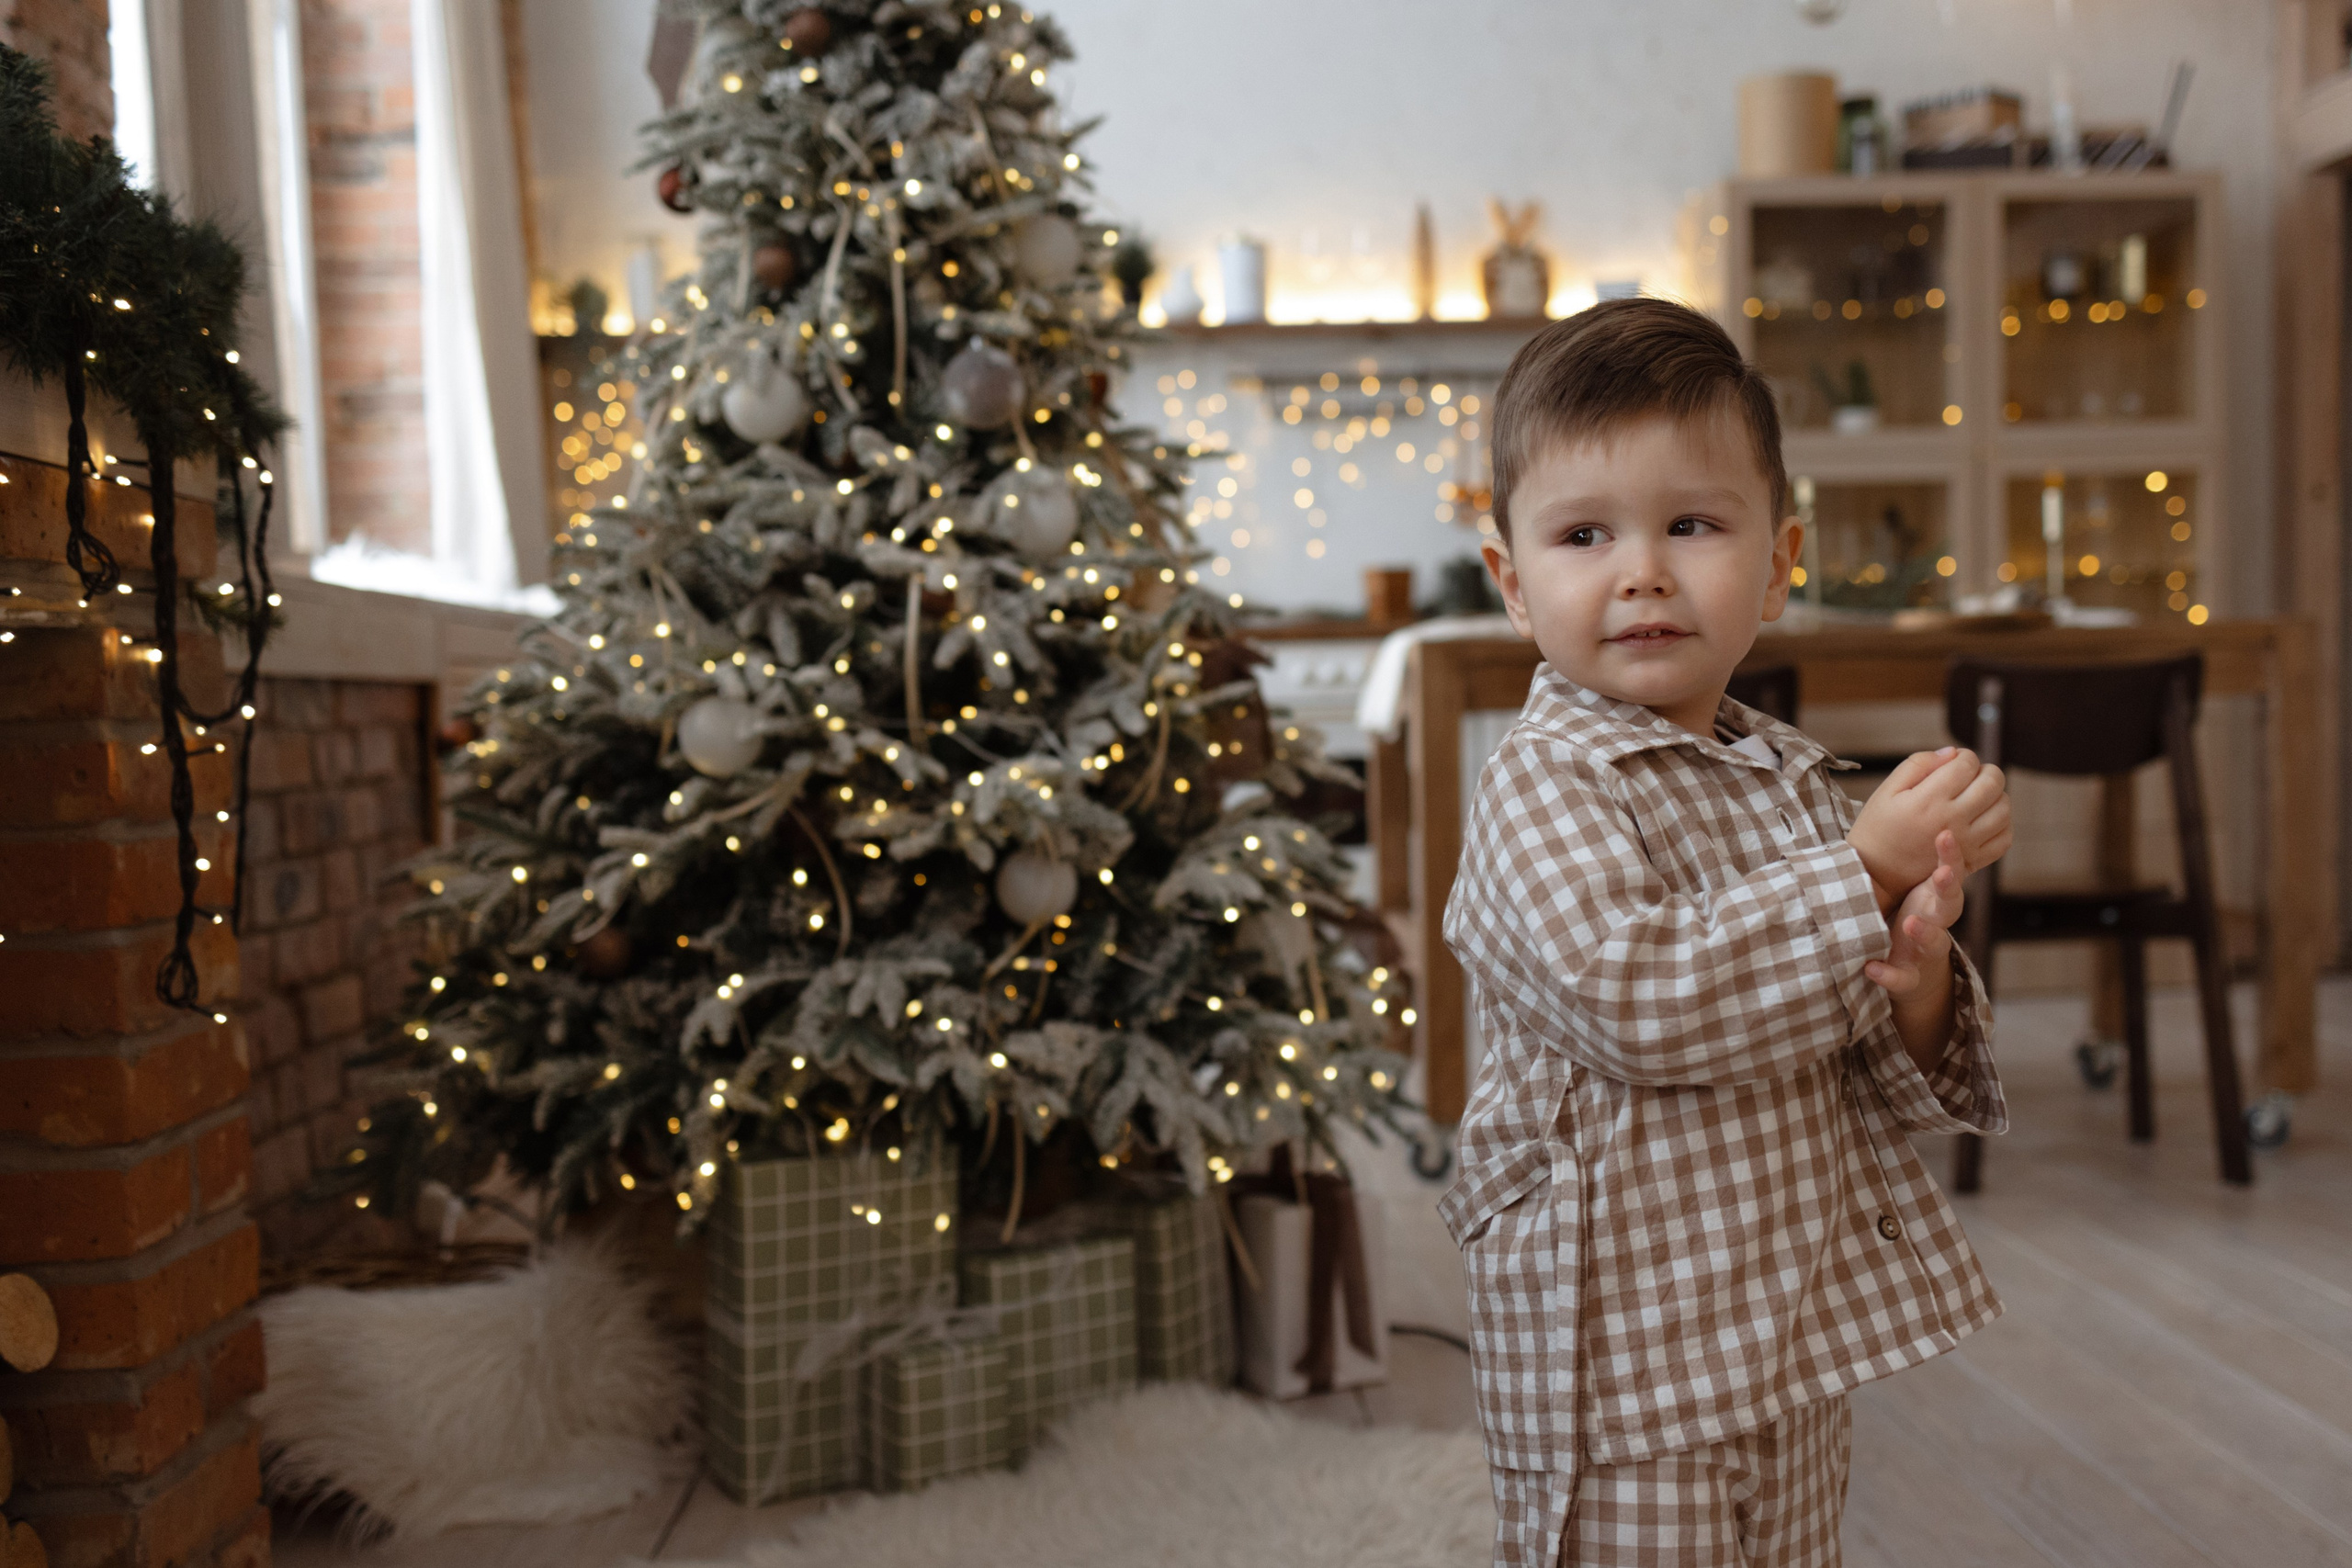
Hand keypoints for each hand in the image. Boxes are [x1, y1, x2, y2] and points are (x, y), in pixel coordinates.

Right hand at [1847, 747, 2010, 911]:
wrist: (1876, 872)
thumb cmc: (1879, 827)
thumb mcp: (1888, 790)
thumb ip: (1919, 764)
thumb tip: (1953, 753)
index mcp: (1929, 801)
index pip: (1967, 765)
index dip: (1965, 756)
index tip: (1955, 761)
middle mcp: (1951, 821)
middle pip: (1992, 783)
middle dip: (1987, 771)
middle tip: (1972, 775)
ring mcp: (1966, 843)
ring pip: (2003, 809)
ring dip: (1997, 795)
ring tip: (1979, 796)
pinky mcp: (1973, 861)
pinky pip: (2003, 838)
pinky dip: (2002, 823)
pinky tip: (1985, 818)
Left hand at [1866, 830, 1964, 999]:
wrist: (1914, 963)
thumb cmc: (1916, 912)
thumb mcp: (1921, 885)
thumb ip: (1925, 858)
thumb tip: (1918, 802)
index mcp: (1938, 897)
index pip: (1951, 872)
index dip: (1951, 855)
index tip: (1945, 833)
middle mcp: (1937, 921)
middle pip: (1951, 905)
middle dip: (1947, 887)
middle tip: (1942, 873)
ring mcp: (1925, 949)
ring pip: (1936, 943)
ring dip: (1925, 932)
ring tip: (1910, 922)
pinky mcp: (1909, 974)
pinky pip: (1903, 979)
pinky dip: (1889, 975)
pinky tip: (1871, 969)